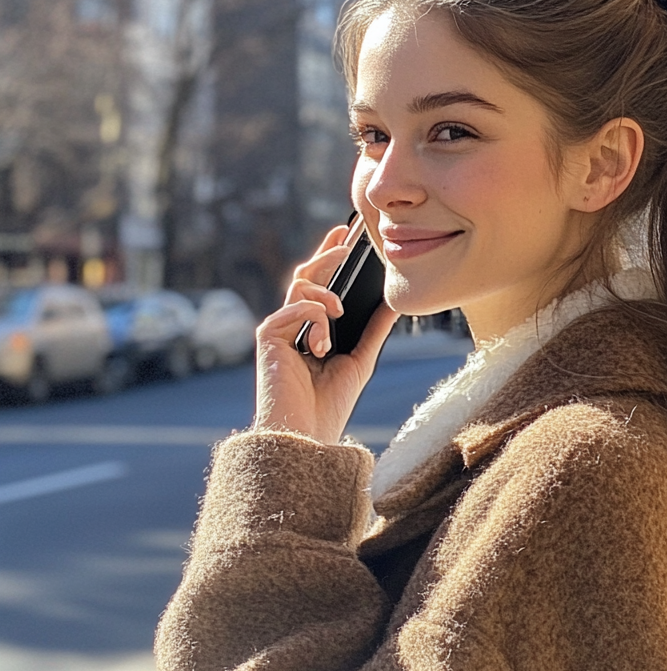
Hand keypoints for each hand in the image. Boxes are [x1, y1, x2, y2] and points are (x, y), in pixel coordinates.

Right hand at [252, 222, 397, 444]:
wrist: (308, 434)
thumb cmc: (329, 405)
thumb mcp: (361, 360)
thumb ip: (373, 331)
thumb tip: (393, 305)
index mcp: (311, 330)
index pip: (320, 285)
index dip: (330, 258)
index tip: (347, 237)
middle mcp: (292, 326)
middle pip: (306, 276)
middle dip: (326, 253)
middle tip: (347, 236)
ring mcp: (278, 330)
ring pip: (299, 286)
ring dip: (325, 294)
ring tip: (339, 313)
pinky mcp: (269, 337)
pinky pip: (293, 308)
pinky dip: (314, 317)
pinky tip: (321, 343)